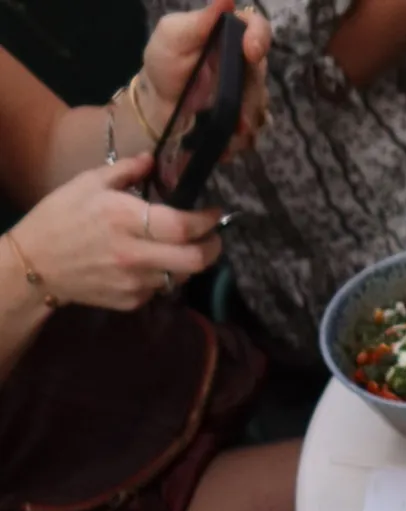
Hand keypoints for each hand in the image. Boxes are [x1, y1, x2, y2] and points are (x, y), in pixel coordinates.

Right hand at [15, 157, 221, 309]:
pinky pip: (161, 288)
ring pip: (182, 276)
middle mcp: (134, 254)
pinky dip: (165, 275)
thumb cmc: (62, 216)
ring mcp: (135, 282)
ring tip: (183, 247)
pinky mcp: (132, 301)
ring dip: (189, 262)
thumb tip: (153, 160)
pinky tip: (152, 262)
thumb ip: (127, 170)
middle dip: (213, 248)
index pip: (183, 226)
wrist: (37, 264)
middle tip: (213, 237)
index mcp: (125, 218)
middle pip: (194, 260)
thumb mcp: (89, 183)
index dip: (207, 221)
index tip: (214, 213)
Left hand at [140, 0, 271, 155]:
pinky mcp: (241, 114)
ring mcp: (243, 88)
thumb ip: (200, 20)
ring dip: (248, 119)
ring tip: (233, 132)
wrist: (158, 105)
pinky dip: (243, 137)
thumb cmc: (163, 63)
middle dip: (251, 93)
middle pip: (261, 72)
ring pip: (260, 102)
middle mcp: (241, 59)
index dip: (260, 37)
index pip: (257, 27)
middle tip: (239, 111)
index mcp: (228, 33)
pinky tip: (229, 141)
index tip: (251, 52)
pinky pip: (253, 127)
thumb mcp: (173, 35)